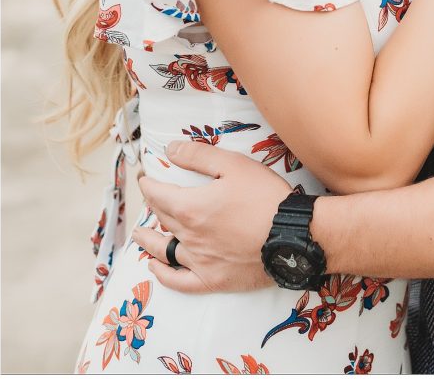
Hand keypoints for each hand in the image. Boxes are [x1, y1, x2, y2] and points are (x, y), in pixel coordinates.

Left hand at [135, 142, 289, 293]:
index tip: (144, 178)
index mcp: (191, 207)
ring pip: (165, 250)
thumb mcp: (234, 165)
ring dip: (149, 240)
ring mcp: (200, 261)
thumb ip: (198, 156)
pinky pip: (179, 281)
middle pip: (161, 219)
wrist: (293, 235)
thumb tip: (170, 150)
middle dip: (151, 206)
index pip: (158, 194)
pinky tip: (156, 269)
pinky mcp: (213, 279)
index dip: (148, 185)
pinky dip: (164, 275)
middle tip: (148, 198)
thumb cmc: (265, 196)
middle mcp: (189, 236)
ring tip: (140, 235)